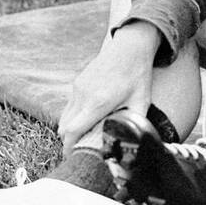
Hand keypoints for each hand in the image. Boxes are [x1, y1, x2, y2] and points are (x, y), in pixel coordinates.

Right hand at [57, 20, 160, 154]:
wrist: (130, 47)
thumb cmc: (138, 74)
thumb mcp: (142, 101)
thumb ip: (136, 122)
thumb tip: (138, 140)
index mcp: (97, 103)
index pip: (72, 131)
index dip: (69, 148)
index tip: (73, 157)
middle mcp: (83, 96)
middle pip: (64, 127)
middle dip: (70, 141)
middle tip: (82, 149)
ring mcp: (78, 88)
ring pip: (65, 116)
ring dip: (71, 128)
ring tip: (85, 135)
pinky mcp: (78, 82)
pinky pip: (70, 105)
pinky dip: (74, 115)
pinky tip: (89, 117)